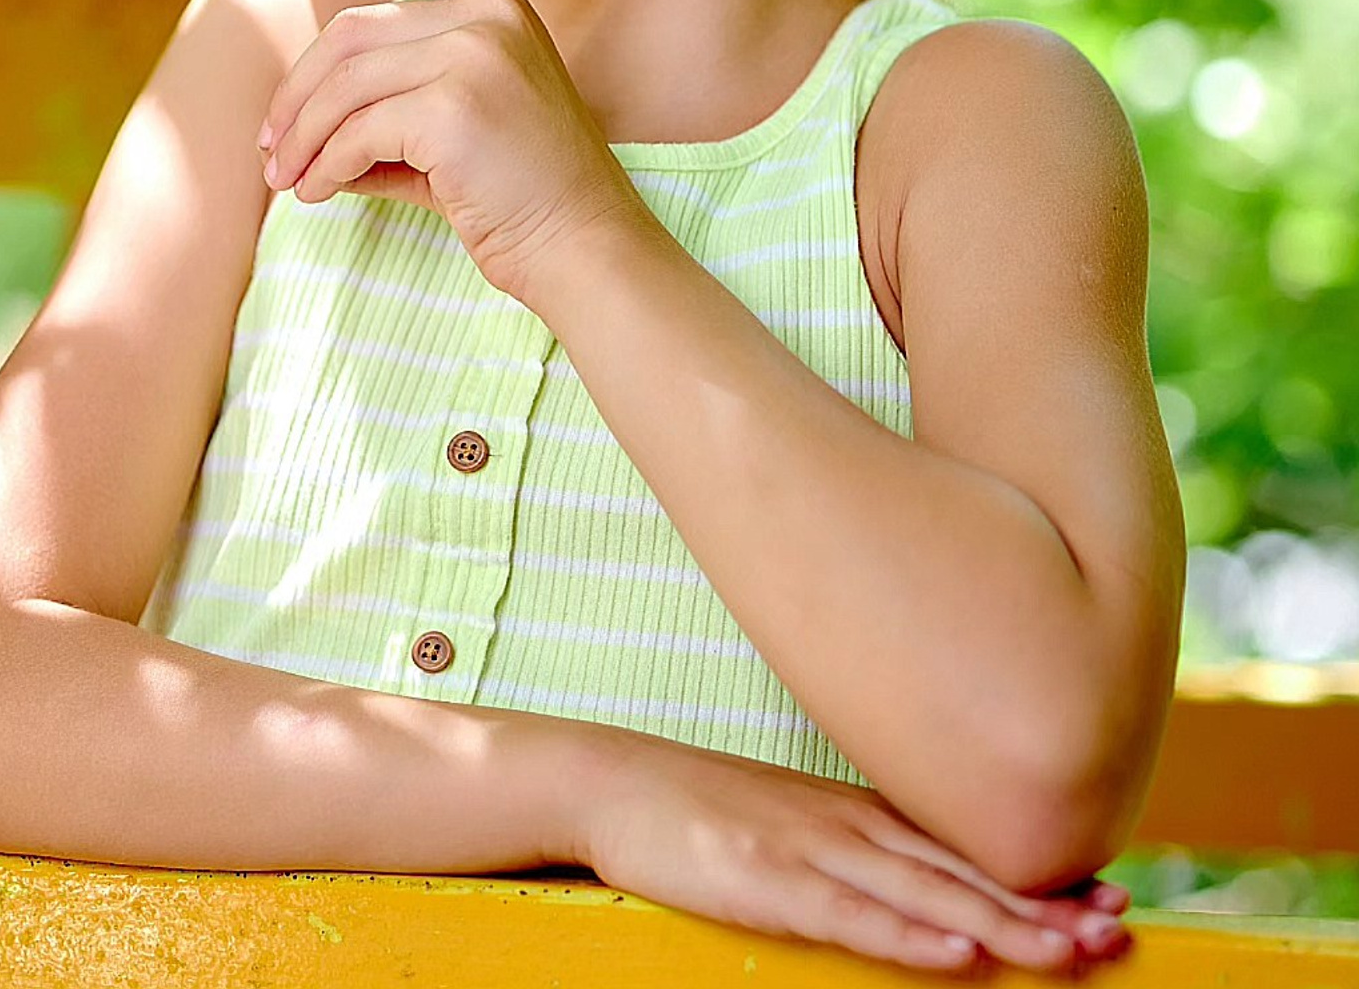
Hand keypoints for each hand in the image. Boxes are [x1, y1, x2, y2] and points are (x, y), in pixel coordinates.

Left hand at [257, 0, 649, 304]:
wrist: (581, 248)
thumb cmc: (513, 198)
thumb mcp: (446, 134)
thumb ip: (382, 108)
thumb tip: (287, 133)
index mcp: (497, 8)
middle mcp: (489, 15)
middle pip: (351, 36)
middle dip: (299, 99)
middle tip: (271, 157)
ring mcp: (478, 50)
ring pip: (344, 83)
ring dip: (301, 140)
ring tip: (287, 185)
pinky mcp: (459, 97)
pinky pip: (355, 127)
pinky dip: (323, 167)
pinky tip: (319, 196)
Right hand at [576, 732, 1134, 975]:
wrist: (616, 780)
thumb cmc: (703, 808)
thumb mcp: (791, 821)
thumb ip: (856, 849)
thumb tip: (921, 889)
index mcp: (858, 814)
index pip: (966, 852)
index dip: (1039, 879)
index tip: (1111, 898)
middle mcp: (848, 826)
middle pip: (963, 875)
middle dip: (1045, 908)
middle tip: (1121, 931)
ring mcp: (809, 850)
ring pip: (923, 895)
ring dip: (1003, 927)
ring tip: (1071, 950)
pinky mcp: (765, 879)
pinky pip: (849, 915)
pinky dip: (907, 938)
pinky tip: (954, 956)